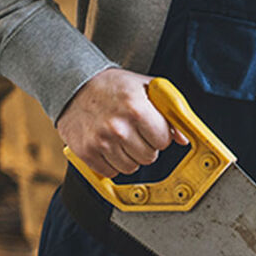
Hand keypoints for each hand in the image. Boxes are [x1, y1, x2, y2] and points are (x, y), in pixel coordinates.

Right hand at [56, 67, 186, 176]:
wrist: (73, 82)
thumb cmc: (112, 86)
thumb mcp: (146, 88)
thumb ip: (169, 111)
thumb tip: (183, 138)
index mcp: (136, 109)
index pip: (164, 141)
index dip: (159, 135)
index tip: (150, 128)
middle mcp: (118, 127)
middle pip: (149, 157)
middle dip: (146, 146)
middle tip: (134, 132)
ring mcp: (100, 141)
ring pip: (131, 167)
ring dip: (129, 156)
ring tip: (120, 138)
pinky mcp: (85, 151)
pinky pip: (110, 172)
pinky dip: (111, 163)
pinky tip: (107, 145)